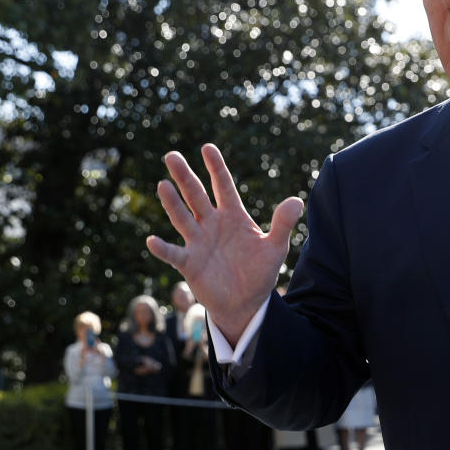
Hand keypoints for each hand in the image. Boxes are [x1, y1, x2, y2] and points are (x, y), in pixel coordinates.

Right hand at [146, 144, 302, 345]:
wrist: (247, 302)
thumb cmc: (260, 272)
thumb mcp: (275, 247)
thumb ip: (283, 224)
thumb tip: (297, 201)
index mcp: (233, 216)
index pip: (223, 186)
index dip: (216, 167)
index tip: (207, 147)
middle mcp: (212, 224)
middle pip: (196, 195)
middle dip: (185, 176)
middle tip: (172, 155)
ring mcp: (198, 242)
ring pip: (182, 218)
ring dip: (172, 203)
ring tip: (163, 185)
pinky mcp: (189, 264)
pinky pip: (174, 254)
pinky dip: (163, 249)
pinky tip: (152, 241)